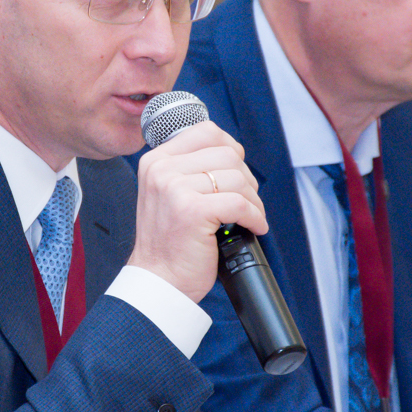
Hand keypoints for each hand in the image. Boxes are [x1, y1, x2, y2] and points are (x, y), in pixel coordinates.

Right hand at [128, 121, 267, 301]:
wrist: (158, 280)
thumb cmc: (170, 242)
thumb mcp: (170, 194)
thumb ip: (191, 169)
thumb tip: (232, 153)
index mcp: (156, 161)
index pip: (206, 132)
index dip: (231, 150)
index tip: (237, 173)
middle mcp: (162, 170)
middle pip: (227, 154)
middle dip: (246, 179)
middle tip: (245, 202)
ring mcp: (175, 189)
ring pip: (237, 178)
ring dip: (253, 201)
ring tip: (250, 217)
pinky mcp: (192, 210)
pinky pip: (240, 203)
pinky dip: (255, 217)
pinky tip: (253, 227)